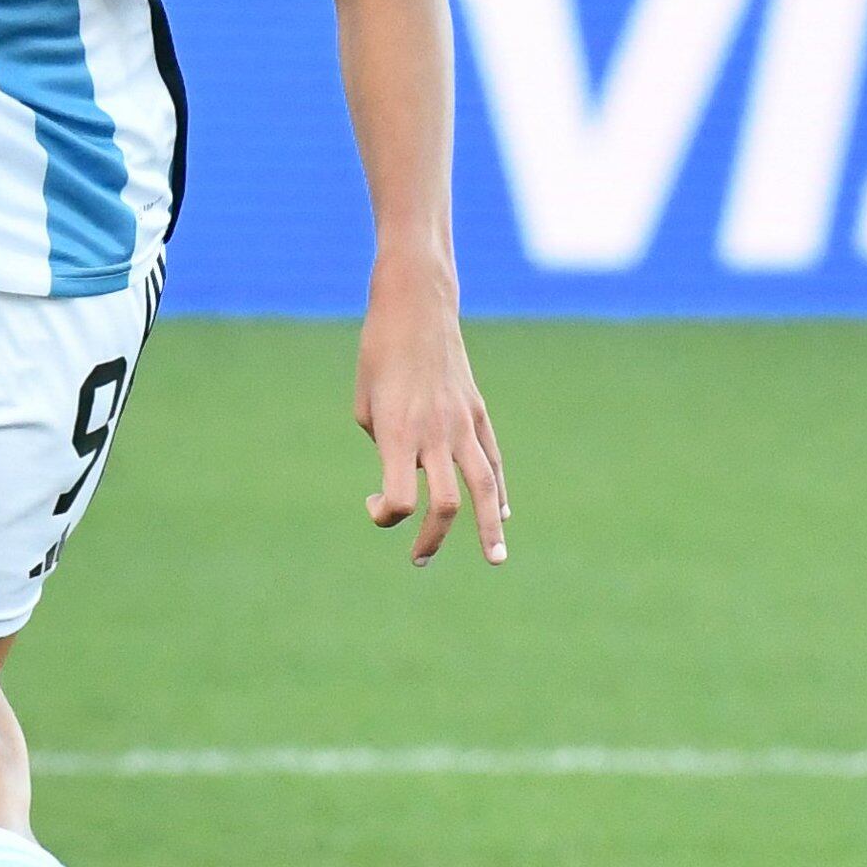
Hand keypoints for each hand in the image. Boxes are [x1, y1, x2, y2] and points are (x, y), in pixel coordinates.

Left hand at [355, 264, 506, 567]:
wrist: (415, 307)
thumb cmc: (378, 354)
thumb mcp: (365, 404)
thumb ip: (385, 446)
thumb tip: (410, 472)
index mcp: (397, 434)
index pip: (399, 499)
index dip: (384, 515)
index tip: (374, 502)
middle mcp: (434, 434)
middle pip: (445, 504)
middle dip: (432, 539)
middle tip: (418, 559)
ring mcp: (462, 423)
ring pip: (484, 488)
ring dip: (488, 529)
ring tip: (496, 560)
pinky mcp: (477, 412)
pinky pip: (493, 459)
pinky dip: (499, 490)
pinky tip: (501, 514)